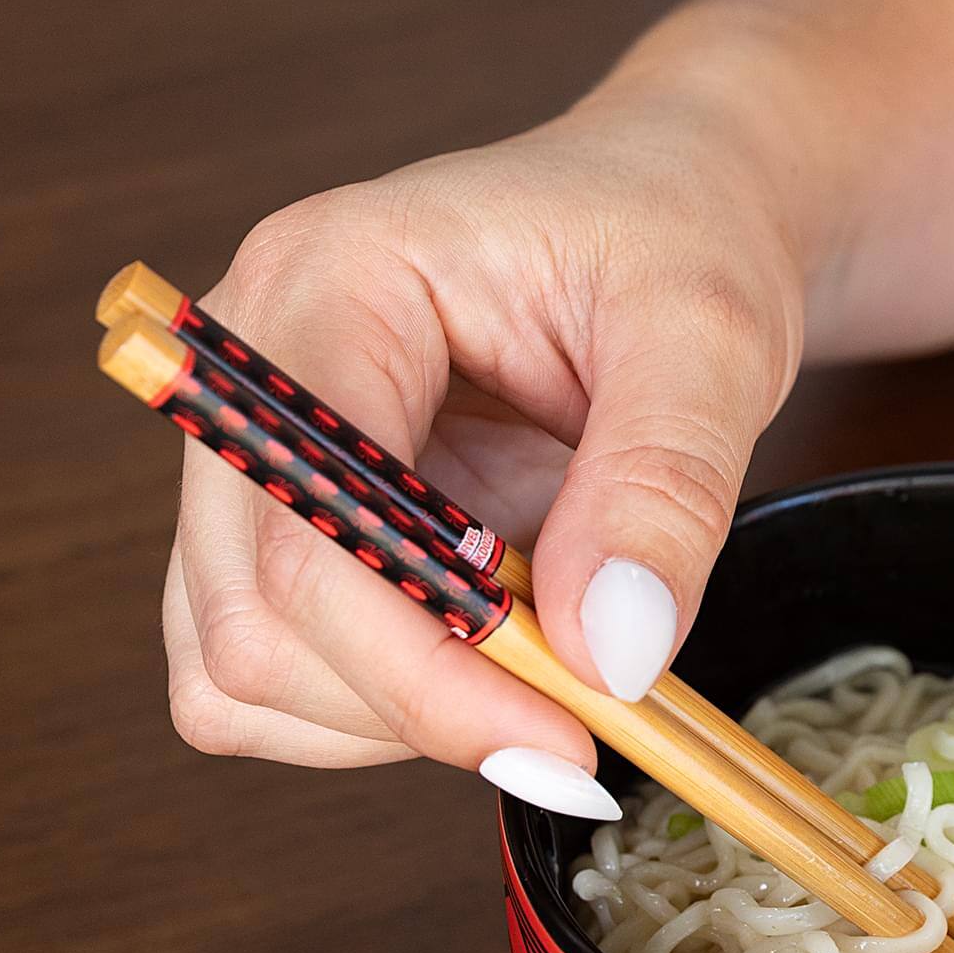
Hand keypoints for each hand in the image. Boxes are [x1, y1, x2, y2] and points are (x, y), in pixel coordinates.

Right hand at [163, 91, 803, 815]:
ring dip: (393, 716)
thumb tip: (608, 654)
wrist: (668, 217)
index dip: (427, 668)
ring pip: (239, 672)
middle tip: (576, 717)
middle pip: (250, 620)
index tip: (568, 736)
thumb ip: (665, 487)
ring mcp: (251, 460)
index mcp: (330, 283)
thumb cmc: (679, 239)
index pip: (312, 528)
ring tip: (538, 663)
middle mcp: (249, 374)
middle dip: (416, 703)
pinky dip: (379, 712)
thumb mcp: (714, 339)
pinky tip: (485, 663)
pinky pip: (271, 682)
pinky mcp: (283, 529)